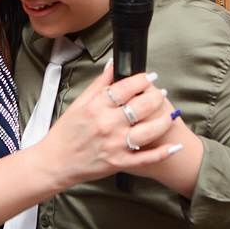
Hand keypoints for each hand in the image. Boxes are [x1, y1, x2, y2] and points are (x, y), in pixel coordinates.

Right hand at [40, 63, 181, 188]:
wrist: (55, 162)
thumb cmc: (65, 132)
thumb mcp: (79, 103)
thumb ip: (99, 84)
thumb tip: (113, 66)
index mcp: (96, 107)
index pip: (126, 88)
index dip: (142, 80)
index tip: (150, 77)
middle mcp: (108, 124)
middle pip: (142, 106)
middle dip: (156, 96)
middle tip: (161, 93)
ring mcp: (115, 145)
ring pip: (149, 131)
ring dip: (164, 120)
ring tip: (170, 113)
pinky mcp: (119, 163)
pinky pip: (146, 158)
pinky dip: (162, 152)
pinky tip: (174, 146)